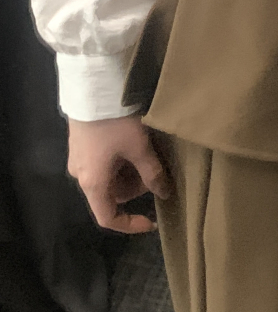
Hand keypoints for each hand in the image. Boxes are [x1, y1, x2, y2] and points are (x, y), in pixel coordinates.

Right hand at [67, 115, 172, 233]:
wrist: (92, 87)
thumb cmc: (115, 122)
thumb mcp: (140, 148)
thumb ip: (153, 174)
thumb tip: (164, 193)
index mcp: (92, 183)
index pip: (108, 217)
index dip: (130, 224)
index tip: (152, 221)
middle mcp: (80, 175)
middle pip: (112, 195)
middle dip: (136, 188)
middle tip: (156, 170)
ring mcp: (78, 159)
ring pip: (108, 178)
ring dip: (129, 173)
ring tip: (148, 153)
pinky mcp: (81, 144)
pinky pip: (102, 164)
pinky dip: (120, 162)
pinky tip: (134, 144)